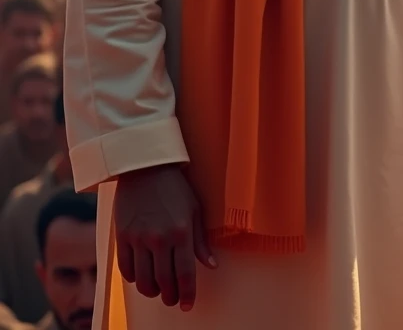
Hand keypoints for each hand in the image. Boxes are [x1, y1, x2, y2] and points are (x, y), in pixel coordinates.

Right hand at [114, 164, 216, 310]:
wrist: (145, 167)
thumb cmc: (174, 187)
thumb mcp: (194, 210)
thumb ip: (200, 241)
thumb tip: (211, 265)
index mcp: (181, 232)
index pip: (186, 274)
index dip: (187, 294)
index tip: (188, 305)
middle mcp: (160, 238)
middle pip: (164, 283)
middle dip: (170, 297)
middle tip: (173, 298)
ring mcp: (138, 238)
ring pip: (144, 282)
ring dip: (152, 291)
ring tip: (157, 288)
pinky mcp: (122, 237)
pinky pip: (126, 270)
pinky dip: (134, 279)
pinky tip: (141, 275)